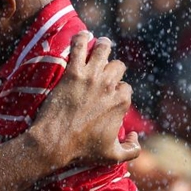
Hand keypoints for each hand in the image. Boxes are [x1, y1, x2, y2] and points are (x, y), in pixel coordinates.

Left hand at [32, 32, 139, 166]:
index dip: (118, 90)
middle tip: (104, 69)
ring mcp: (91, 77)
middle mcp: (109, 86)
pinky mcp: (73, 73)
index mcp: (121, 102)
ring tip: (101, 44)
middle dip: (112, 68)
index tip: (109, 94)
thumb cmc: (81, 150)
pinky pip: (79, 47)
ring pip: (103, 51)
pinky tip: (82, 34)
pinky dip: (81, 38)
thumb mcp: (112, 156)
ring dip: (103, 46)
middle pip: (117, 67)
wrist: (54, 142)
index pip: (126, 88)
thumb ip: (131, 149)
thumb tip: (136, 137)